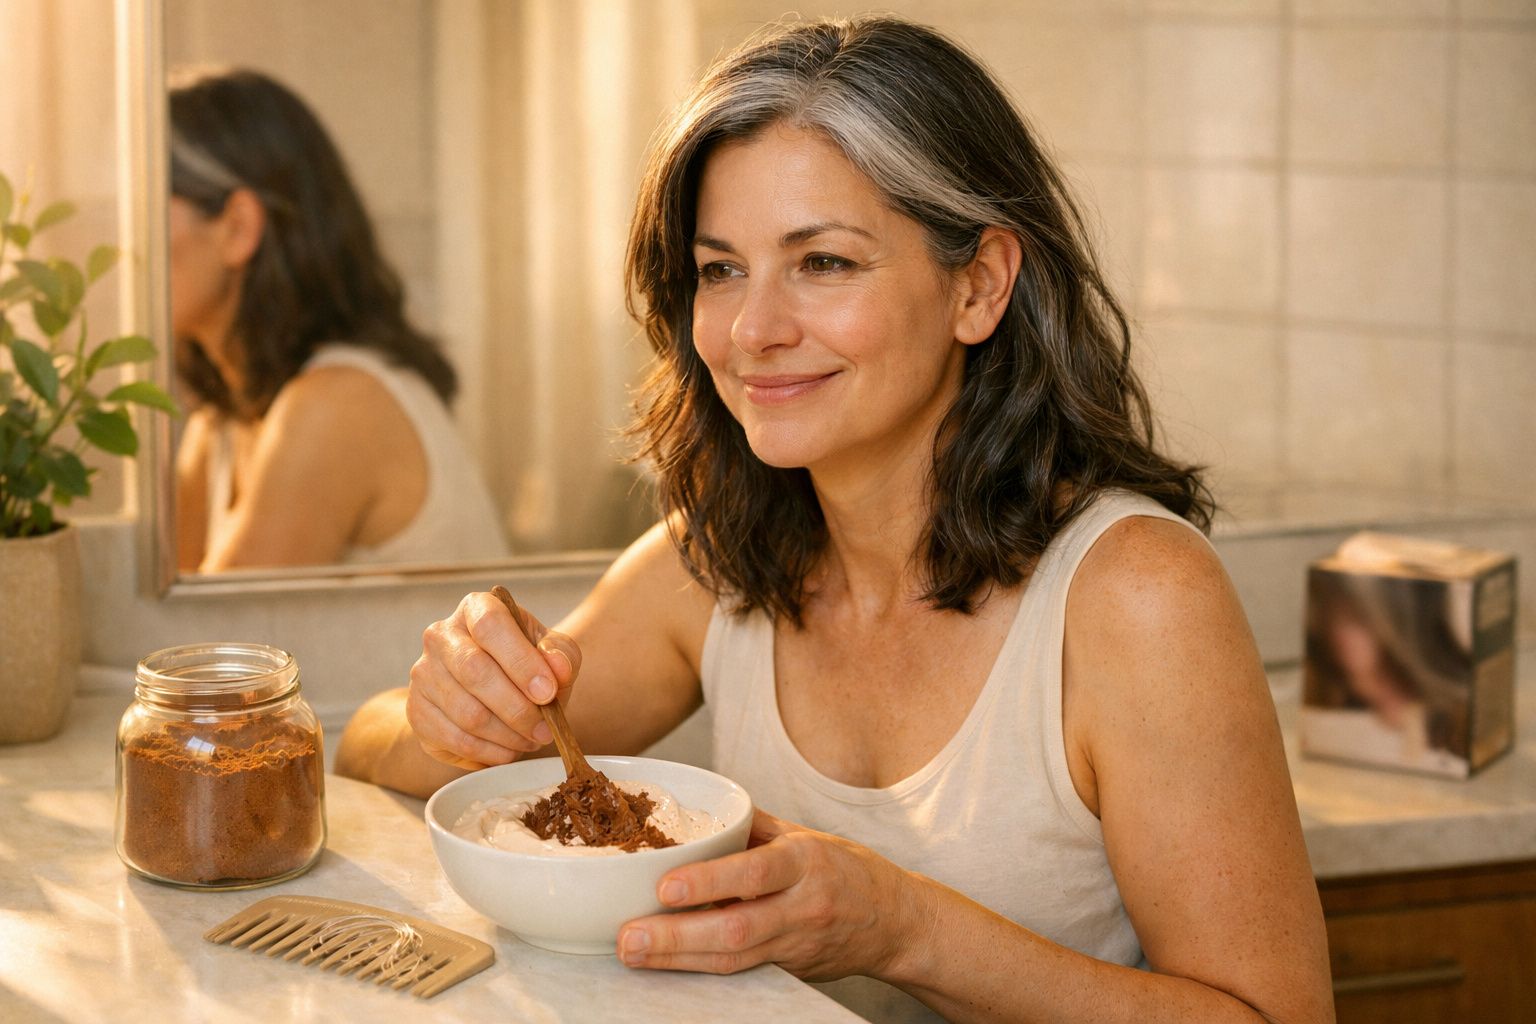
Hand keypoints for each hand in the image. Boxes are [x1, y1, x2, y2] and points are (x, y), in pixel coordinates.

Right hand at [405, 590, 582, 770]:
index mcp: (475, 609)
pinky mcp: (417, 711)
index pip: (491, 626)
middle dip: (518, 708)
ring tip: (531, 740)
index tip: (548, 693)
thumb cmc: (525, 664)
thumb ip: (560, 655)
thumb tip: (558, 668)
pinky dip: (490, 752)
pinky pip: (456, 739)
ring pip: (467, 712)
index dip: (521, 661)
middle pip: (475, 672)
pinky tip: (509, 750)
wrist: (489, 690)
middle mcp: (441, 635)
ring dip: (507, 735)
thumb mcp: (552, 652)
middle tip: (545, 730)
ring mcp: (424, 674)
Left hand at [617, 810, 930, 981]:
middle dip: (676, 937)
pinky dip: (700, 968)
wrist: (896, 922)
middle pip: (735, 929)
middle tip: (627, 938)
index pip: (755, 872)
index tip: (665, 886)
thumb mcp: (807, 836)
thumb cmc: (847, 871)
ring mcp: (796, 945)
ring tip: (633, 954)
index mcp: (805, 861)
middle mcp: (802, 907)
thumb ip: (756, 827)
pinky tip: (665, 965)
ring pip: (733, 960)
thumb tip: (702, 813)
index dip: (709, 882)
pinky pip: (741, 972)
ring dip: (678, 959)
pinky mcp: (790, 972)